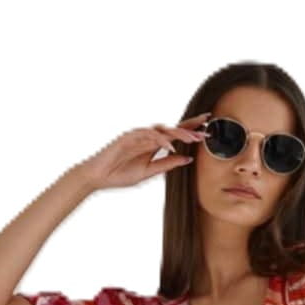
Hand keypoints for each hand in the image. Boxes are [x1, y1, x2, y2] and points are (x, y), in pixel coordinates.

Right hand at [80, 113, 210, 190]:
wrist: (98, 177)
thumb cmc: (120, 174)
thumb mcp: (149, 172)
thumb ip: (167, 164)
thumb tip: (188, 158)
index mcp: (153, 145)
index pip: (174, 135)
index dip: (190, 131)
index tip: (206, 129)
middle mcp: (147, 137)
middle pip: (171, 129)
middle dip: (189, 127)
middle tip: (206, 128)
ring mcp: (138, 136)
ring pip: (162, 130)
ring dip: (178, 133)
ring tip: (193, 138)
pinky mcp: (128, 138)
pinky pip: (147, 136)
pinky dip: (159, 140)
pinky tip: (170, 145)